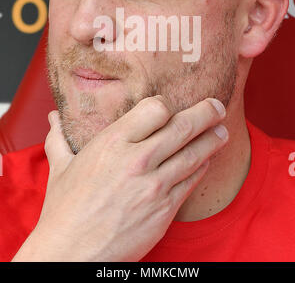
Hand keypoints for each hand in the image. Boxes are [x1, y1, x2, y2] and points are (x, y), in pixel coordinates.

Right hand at [12, 96, 227, 261]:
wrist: (73, 254)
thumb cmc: (65, 210)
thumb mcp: (60, 168)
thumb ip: (59, 138)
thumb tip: (53, 118)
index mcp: (112, 142)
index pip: (155, 108)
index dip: (165, 105)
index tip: (168, 108)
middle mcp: (138, 160)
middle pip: (183, 127)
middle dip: (205, 113)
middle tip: (216, 106)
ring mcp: (155, 185)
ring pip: (195, 153)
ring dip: (213, 139)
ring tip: (222, 131)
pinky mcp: (166, 208)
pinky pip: (192, 180)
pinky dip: (203, 166)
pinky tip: (207, 160)